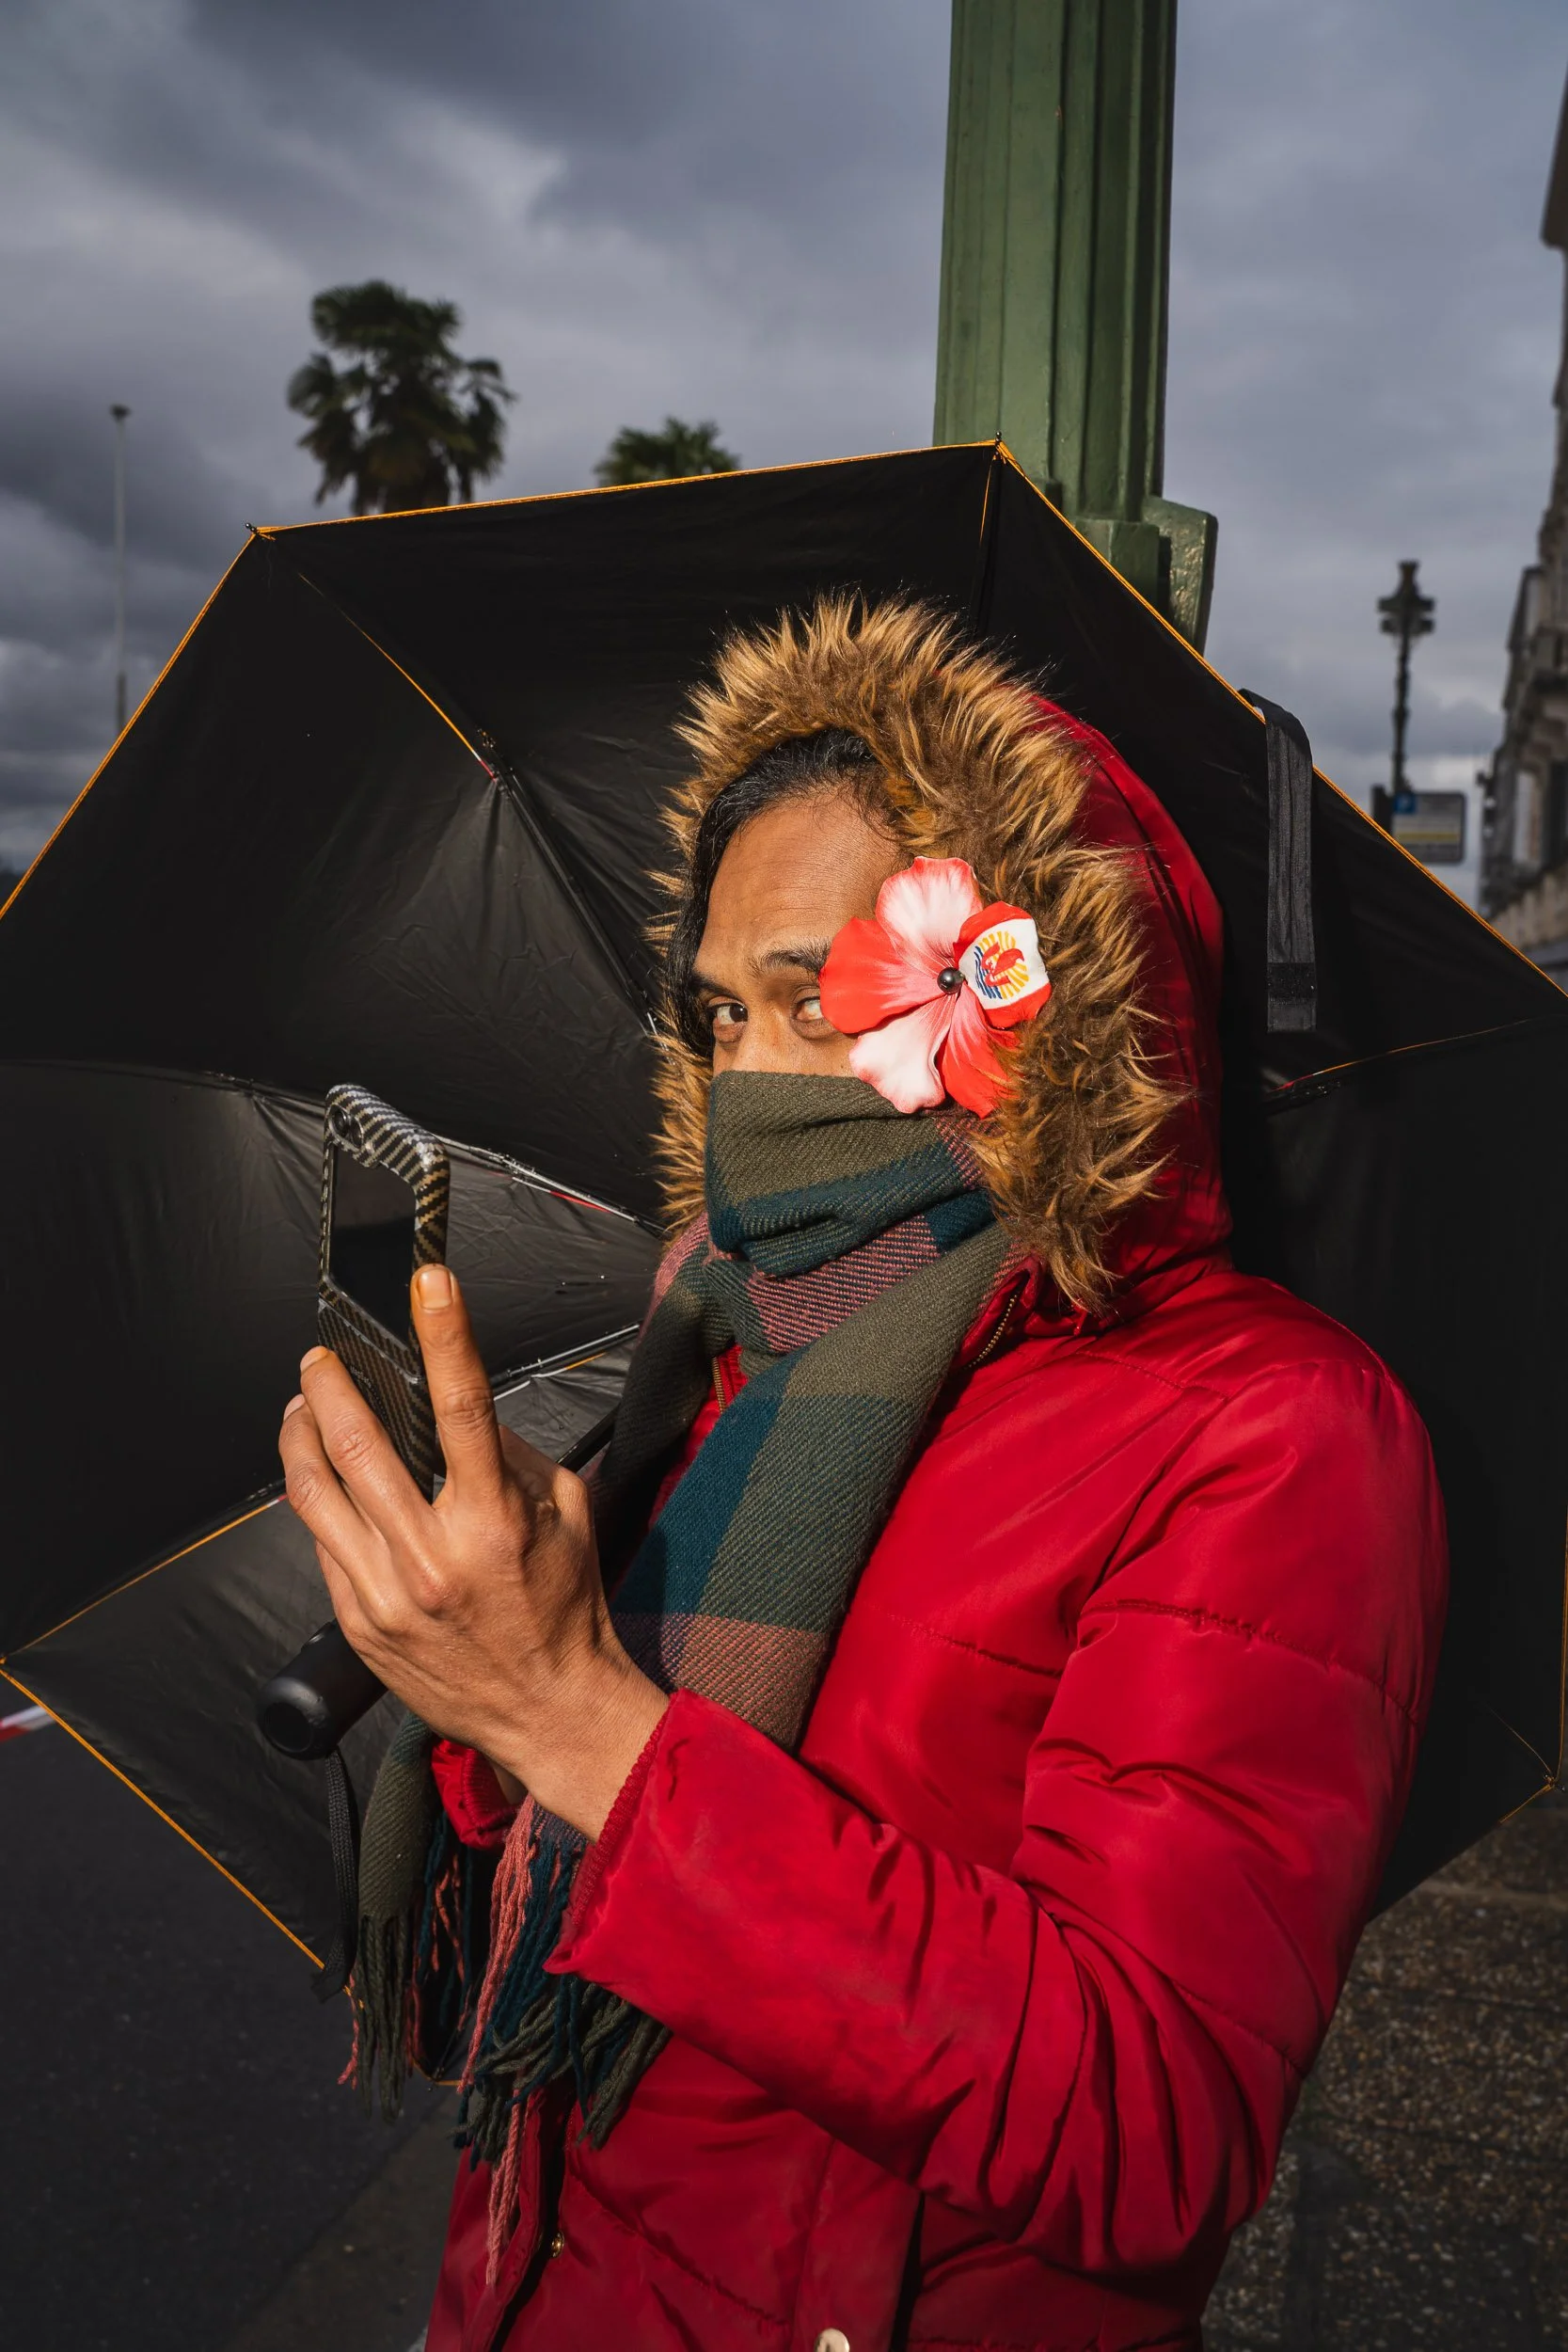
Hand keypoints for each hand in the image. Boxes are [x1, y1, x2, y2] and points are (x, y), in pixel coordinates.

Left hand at [277, 1263, 666, 1838]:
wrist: (549, 1710)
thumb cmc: (564, 1611)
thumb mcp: (567, 1517)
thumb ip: (516, 1459)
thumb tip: (466, 1413)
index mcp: (494, 1521)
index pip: (462, 1406)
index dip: (443, 1334)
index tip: (428, 1282)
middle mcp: (432, 1555)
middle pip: (357, 1443)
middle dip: (330, 1384)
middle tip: (321, 1357)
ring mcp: (386, 1592)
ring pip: (315, 1492)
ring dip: (300, 1436)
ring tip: (300, 1408)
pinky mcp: (360, 1622)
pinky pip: (322, 1543)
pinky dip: (317, 1500)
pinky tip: (321, 1482)